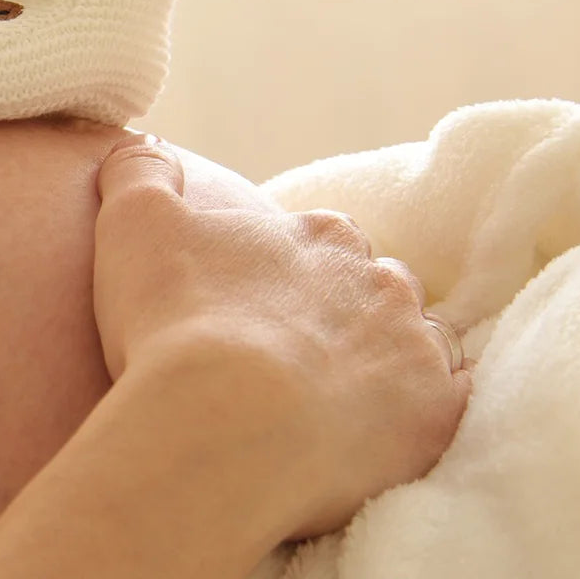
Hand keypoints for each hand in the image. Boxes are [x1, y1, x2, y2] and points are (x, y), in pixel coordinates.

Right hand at [92, 134, 474, 540]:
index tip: (254, 306)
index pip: (320, 241)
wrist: (224, 428)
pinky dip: (416, 414)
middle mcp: (382, 281)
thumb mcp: (135, 225)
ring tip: (330, 403)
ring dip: (382, 364)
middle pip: (374, 291)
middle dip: (342, 316)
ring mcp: (416, 349)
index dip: (287, 273)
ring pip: (413, 345)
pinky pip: (444, 406)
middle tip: (289, 358)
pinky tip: (374, 435)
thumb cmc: (177, 323)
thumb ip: (142, 172)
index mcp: (320, 236)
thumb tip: (144, 143)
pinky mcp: (436, 417)